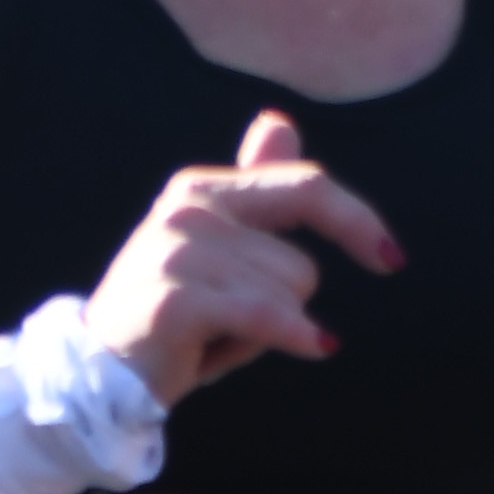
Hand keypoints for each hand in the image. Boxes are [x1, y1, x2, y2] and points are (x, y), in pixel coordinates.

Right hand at [87, 108, 402, 403]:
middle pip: (301, 263)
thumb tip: (280, 121)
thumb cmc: (175, 315)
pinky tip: (314, 346)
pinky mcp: (176, 300)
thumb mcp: (223, 250)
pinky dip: (294, 336)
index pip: (305, 186)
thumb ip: (257, 190)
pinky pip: (268, 315)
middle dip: (285, 306)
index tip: (393, 260)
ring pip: (287, 295)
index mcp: (205, 189)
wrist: (100, 372)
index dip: (357, 220)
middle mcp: (191, 208)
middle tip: (229, 324)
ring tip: (213, 337)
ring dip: (265, 333)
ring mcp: (179, 252)